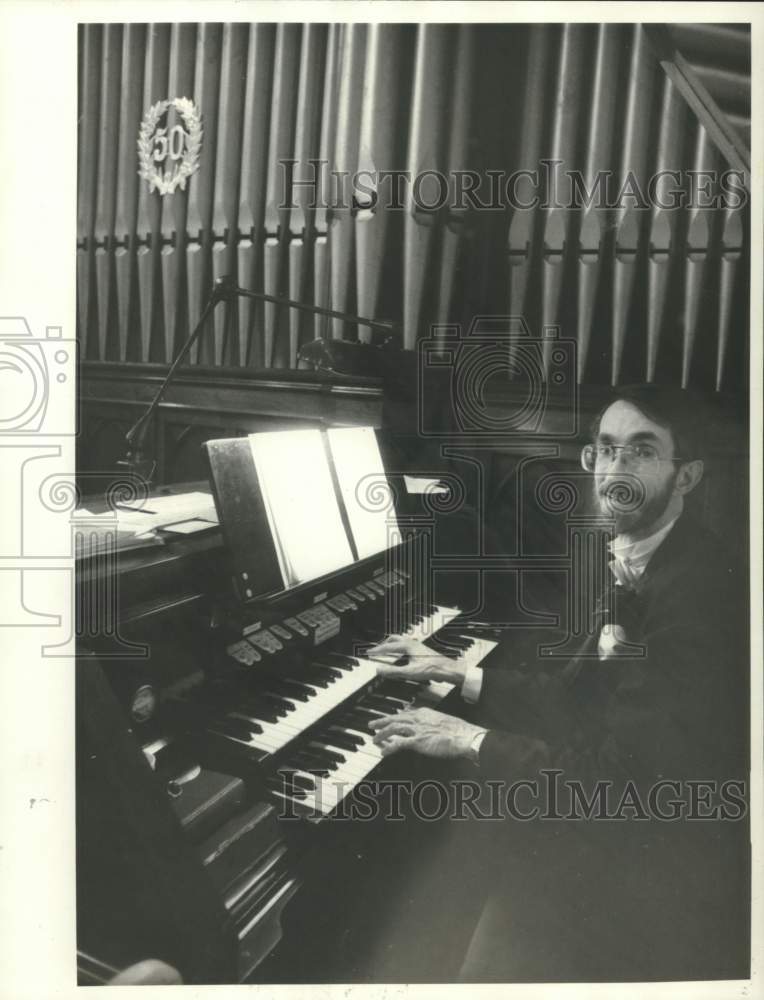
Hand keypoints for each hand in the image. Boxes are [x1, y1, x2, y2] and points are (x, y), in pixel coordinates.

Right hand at [364, 636, 466, 684]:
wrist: (446, 669)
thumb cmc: (431, 669)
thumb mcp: (409, 673)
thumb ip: (393, 672)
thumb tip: (379, 670)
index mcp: (407, 646)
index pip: (388, 647)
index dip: (377, 650)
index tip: (368, 652)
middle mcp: (412, 643)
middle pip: (393, 639)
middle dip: (383, 644)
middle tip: (376, 650)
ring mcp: (417, 646)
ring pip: (400, 642)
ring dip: (391, 645)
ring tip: (386, 652)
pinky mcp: (421, 651)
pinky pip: (405, 646)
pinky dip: (398, 649)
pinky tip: (400, 657)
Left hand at [369, 706, 484, 758]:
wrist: (464, 736)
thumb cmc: (458, 731)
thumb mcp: (442, 722)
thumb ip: (432, 724)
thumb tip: (428, 730)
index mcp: (424, 713)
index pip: (405, 714)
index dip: (394, 718)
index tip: (388, 720)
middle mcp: (418, 719)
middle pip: (395, 718)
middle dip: (382, 721)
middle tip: (372, 724)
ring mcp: (417, 730)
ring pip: (393, 728)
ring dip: (382, 733)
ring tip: (375, 739)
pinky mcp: (418, 741)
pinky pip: (399, 744)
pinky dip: (389, 747)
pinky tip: (383, 752)